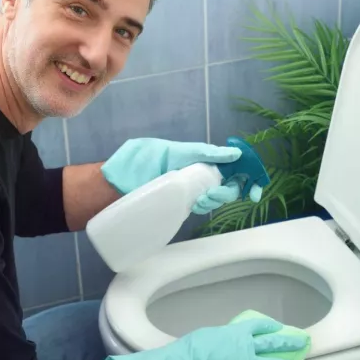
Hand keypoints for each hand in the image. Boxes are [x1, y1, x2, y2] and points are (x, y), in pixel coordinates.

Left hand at [101, 138, 262, 213]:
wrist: (104, 192)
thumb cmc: (130, 166)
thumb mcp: (164, 152)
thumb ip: (196, 152)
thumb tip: (230, 155)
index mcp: (189, 157)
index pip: (224, 160)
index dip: (245, 169)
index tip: (255, 181)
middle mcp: (191, 173)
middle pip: (225, 180)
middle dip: (232, 187)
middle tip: (220, 193)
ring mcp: (185, 191)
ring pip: (216, 194)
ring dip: (219, 197)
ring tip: (204, 199)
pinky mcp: (178, 207)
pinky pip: (201, 205)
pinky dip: (207, 205)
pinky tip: (199, 204)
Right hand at [102, 317, 307, 359]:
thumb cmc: (194, 346)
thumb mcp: (210, 334)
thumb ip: (223, 337)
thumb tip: (224, 340)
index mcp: (238, 332)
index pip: (259, 326)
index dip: (270, 327)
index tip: (279, 328)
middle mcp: (246, 346)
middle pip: (273, 343)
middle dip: (289, 342)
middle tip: (302, 342)